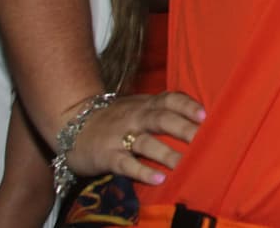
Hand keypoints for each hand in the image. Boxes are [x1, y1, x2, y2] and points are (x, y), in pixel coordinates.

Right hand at [64, 91, 205, 184]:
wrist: (74, 124)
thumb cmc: (118, 118)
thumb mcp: (139, 107)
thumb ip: (164, 110)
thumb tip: (201, 119)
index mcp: (147, 104)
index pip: (169, 99)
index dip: (187, 105)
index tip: (205, 115)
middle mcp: (135, 117)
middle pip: (161, 119)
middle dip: (183, 129)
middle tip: (203, 140)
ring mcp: (120, 136)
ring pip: (146, 142)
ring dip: (166, 154)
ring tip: (184, 164)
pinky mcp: (107, 156)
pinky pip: (125, 164)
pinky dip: (142, 171)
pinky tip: (158, 180)